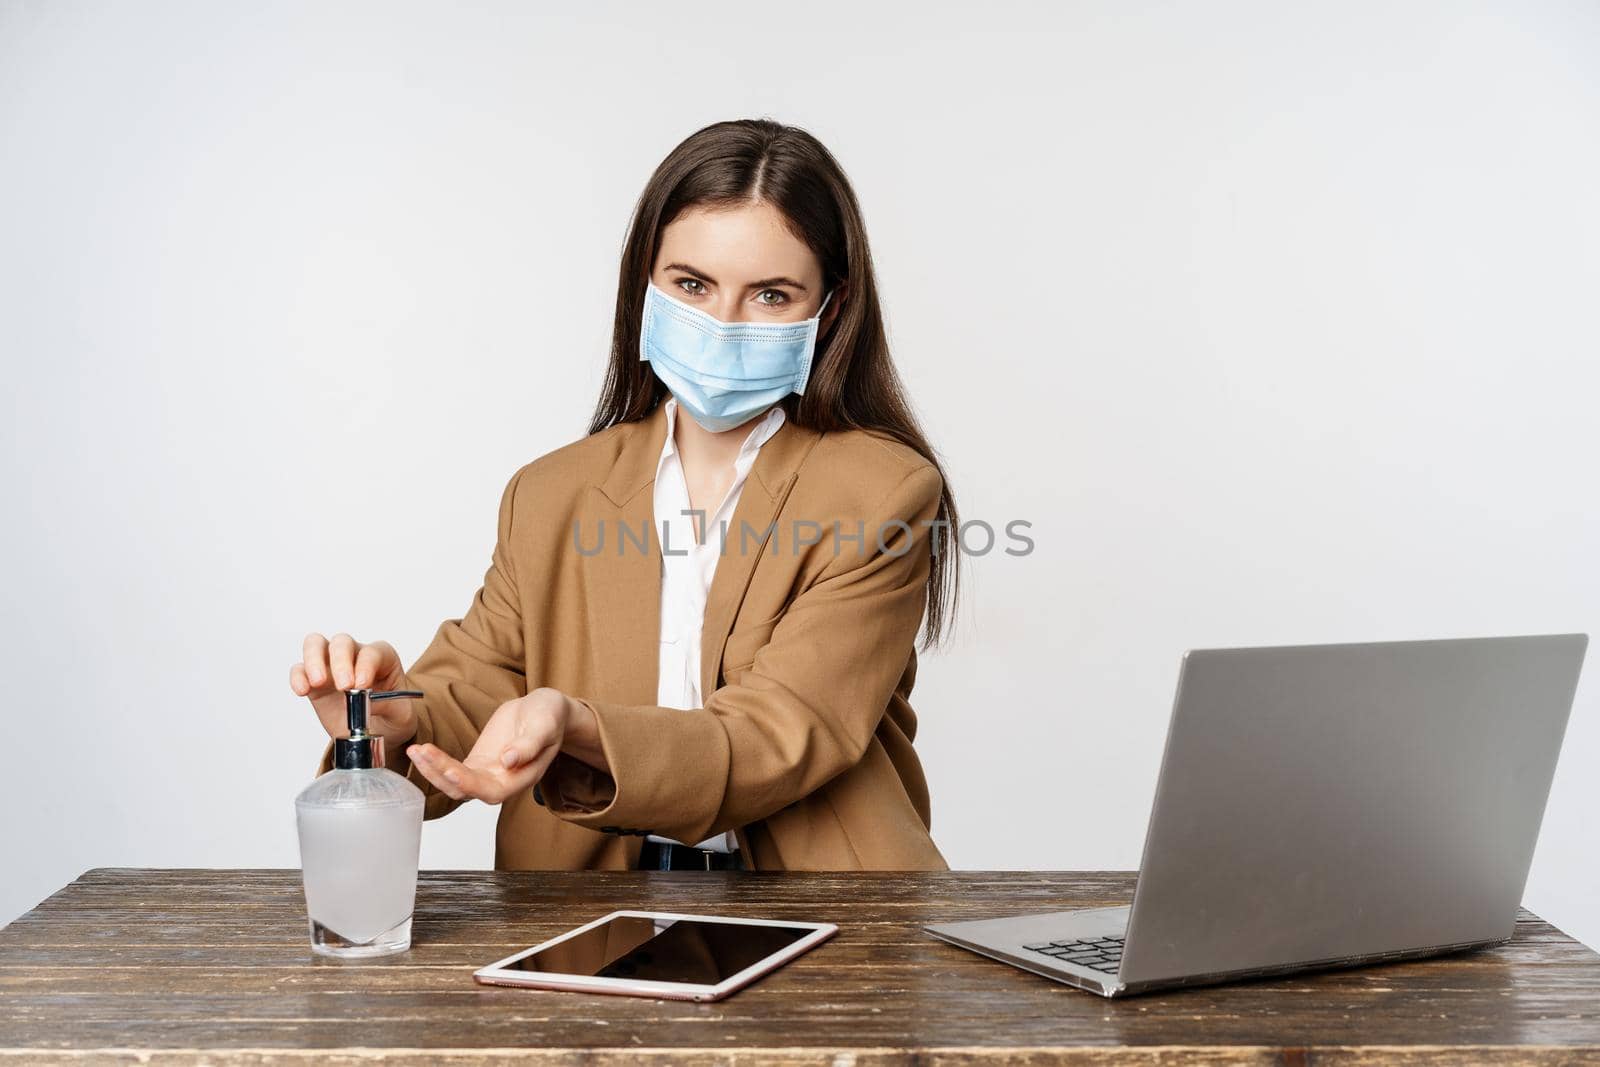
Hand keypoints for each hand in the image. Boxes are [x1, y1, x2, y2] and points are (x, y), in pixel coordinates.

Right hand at [290, 632, 416, 749]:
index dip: (366, 665)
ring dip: (314, 660)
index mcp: (383, 659)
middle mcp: (356, 656)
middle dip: (341, 661)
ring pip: (316, 644)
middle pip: (342, 642)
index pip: (372, 652)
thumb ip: (388, 705)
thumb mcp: (401, 715)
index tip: (362, 685)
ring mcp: (332, 666)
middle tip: (344, 686)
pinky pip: (300, 669)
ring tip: (318, 682)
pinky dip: (298, 677)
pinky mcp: (314, 681)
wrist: (378, 733)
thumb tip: (367, 702)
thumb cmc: (392, 716)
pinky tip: (303, 690)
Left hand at [407, 687, 576, 804]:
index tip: (452, 771)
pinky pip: (451, 768)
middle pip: (466, 790)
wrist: (544, 710)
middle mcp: (502, 781)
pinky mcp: (476, 762)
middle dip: (442, 774)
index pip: (493, 791)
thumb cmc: (549, 717)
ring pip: (454, 782)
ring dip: (433, 770)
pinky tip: (420, 750)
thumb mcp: (545, 725)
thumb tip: (509, 761)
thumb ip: (529, 744)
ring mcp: (486, 773)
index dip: (471, 785)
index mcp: (521, 778)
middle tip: (424, 753)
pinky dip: (435, 761)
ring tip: (416, 751)